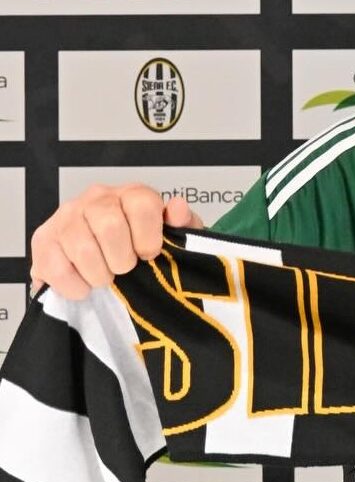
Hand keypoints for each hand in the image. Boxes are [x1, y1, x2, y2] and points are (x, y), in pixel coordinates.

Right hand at [29, 184, 204, 300]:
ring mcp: (67, 215)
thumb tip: (178, 208)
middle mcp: (97, 198)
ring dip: (98, 274)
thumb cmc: (143, 247)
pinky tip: (84, 286)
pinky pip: (55, 266)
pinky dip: (74, 285)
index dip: (148, 237)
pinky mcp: (44, 238)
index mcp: (131, 194)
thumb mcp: (174, 237)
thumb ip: (182, 223)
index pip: (142, 204)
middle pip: (109, 225)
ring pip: (82, 247)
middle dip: (121, 259)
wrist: (112, 261)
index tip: (149, 255)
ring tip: (105, 278)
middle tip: (124, 269)